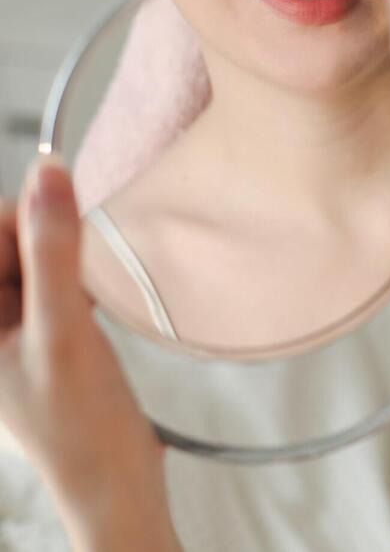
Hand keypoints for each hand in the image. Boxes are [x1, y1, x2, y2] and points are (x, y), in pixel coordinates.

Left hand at [0, 157, 180, 551]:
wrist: (113, 481)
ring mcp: (7, 330)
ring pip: (33, 261)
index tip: (65, 240)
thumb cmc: (79, 424)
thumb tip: (48, 173)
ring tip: (84, 308)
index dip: (24, 222)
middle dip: (49, 248)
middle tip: (76, 290)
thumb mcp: (63, 331)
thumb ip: (53, 252)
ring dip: (66, 267)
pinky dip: (75, 286)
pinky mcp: (37, 336)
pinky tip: (91, 312)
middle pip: (8, 244)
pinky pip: (50, 284)